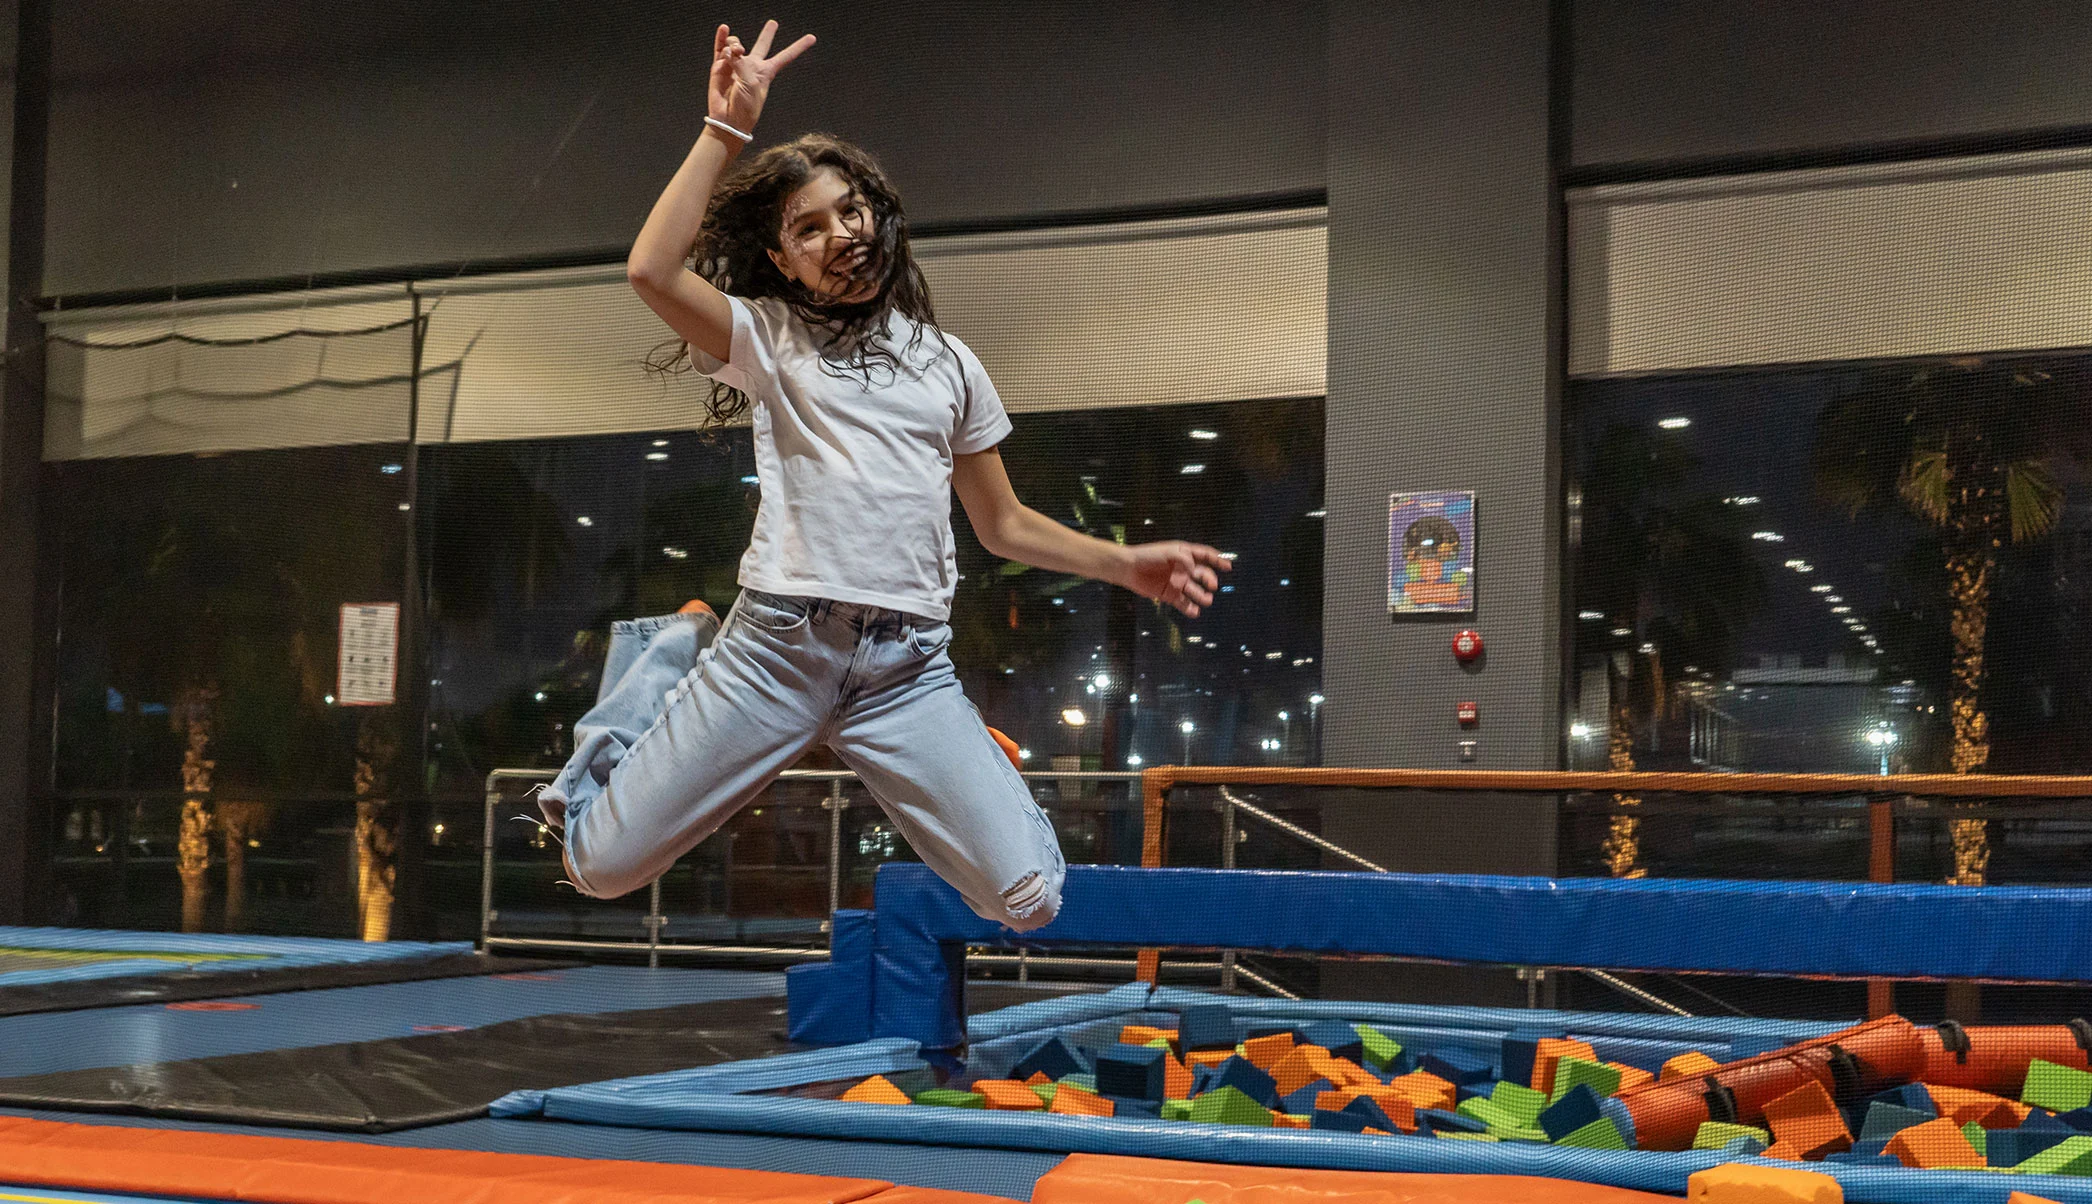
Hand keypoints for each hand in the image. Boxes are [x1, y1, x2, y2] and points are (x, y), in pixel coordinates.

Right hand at [709, 20, 815, 135]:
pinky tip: (724, 29)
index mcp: (766, 73)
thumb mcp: (751, 84)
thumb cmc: (745, 107)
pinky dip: (721, 38)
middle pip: (762, 45)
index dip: (798, 47)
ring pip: (736, 45)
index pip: (785, 57)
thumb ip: (741, 63)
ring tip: (734, 52)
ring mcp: (735, 65)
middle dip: (767, 34)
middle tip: (774, 23)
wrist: (728, 120)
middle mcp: (751, 67)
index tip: (812, 38)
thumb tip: (729, 51)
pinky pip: (720, 48)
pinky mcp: (719, 67)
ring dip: (734, 44)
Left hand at [1125, 541, 1230, 616]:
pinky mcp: (1170, 595)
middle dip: (1210, 580)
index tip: (1228, 567)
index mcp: (1185, 554)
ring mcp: (1177, 583)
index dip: (1217, 560)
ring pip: (1195, 591)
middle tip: (1212, 586)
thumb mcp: (1169, 552)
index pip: (1205, 556)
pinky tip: (1195, 612)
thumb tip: (1194, 570)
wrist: (1129, 569)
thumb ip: (1185, 560)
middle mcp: (1184, 569)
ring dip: (1202, 596)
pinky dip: (1190, 609)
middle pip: (1203, 575)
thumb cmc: (1148, 556)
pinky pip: (1183, 603)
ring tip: (1207, 600)